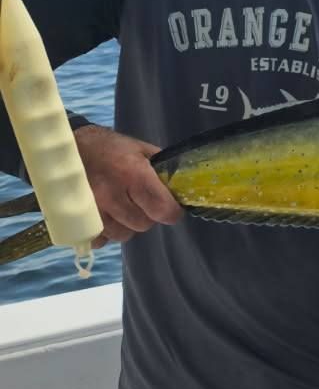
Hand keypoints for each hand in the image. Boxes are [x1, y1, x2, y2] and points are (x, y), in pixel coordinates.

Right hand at [74, 124, 183, 249]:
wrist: (66, 149)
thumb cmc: (110, 148)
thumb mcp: (141, 150)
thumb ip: (162, 169)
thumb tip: (182, 187)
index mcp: (133, 175)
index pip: (163, 210)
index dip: (172, 212)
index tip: (171, 208)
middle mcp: (112, 194)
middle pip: (143, 224)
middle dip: (148, 216)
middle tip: (141, 202)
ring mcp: (91, 209)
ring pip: (122, 235)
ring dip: (127, 225)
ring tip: (122, 207)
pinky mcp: (76, 220)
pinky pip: (99, 240)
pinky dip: (105, 232)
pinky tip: (106, 215)